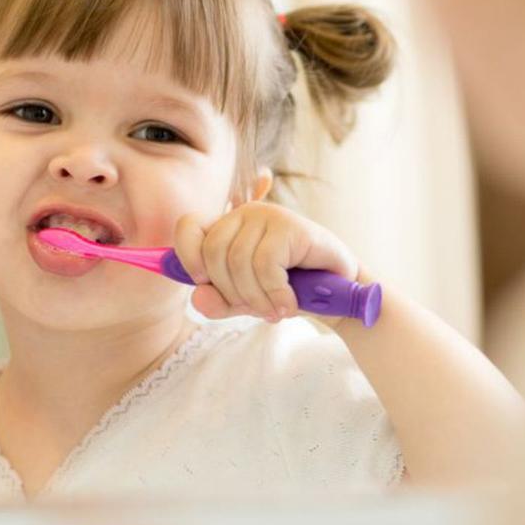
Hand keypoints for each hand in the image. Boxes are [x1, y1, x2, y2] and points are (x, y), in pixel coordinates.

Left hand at [173, 202, 357, 323]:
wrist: (337, 294)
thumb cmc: (287, 291)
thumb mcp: (243, 301)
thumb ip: (216, 302)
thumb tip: (197, 296)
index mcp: (228, 226)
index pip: (188, 227)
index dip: (187, 257)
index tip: (202, 282)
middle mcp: (246, 213)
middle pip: (212, 252)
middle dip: (230, 291)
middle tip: (255, 309)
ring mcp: (269, 216)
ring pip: (238, 260)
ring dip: (256, 297)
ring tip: (274, 310)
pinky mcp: (292, 226)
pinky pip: (266, 264)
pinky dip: (274, 293)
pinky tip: (288, 304)